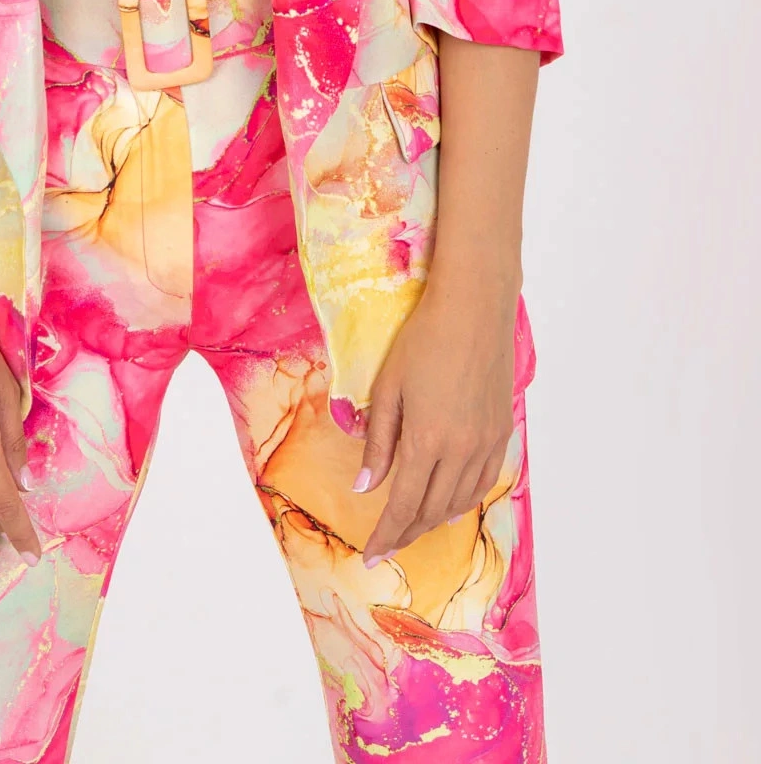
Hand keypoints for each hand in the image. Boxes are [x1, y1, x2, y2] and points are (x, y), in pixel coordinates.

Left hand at [355, 278, 517, 565]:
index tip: (371, 556)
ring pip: (459, 501)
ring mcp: (486, 444)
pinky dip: (463, 500)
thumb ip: (379, 441)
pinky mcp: (501, 432)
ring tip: (411, 529)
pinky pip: (482, 482)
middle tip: (386, 546)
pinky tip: (450, 504)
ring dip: (433, 520)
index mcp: (427, 441)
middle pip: (431, 510)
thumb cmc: (422, 341)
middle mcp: (461, 451)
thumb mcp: (387, 388)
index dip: (386, 535)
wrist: (473, 311)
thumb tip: (366, 487)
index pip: (403, 505)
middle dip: (406, 533)